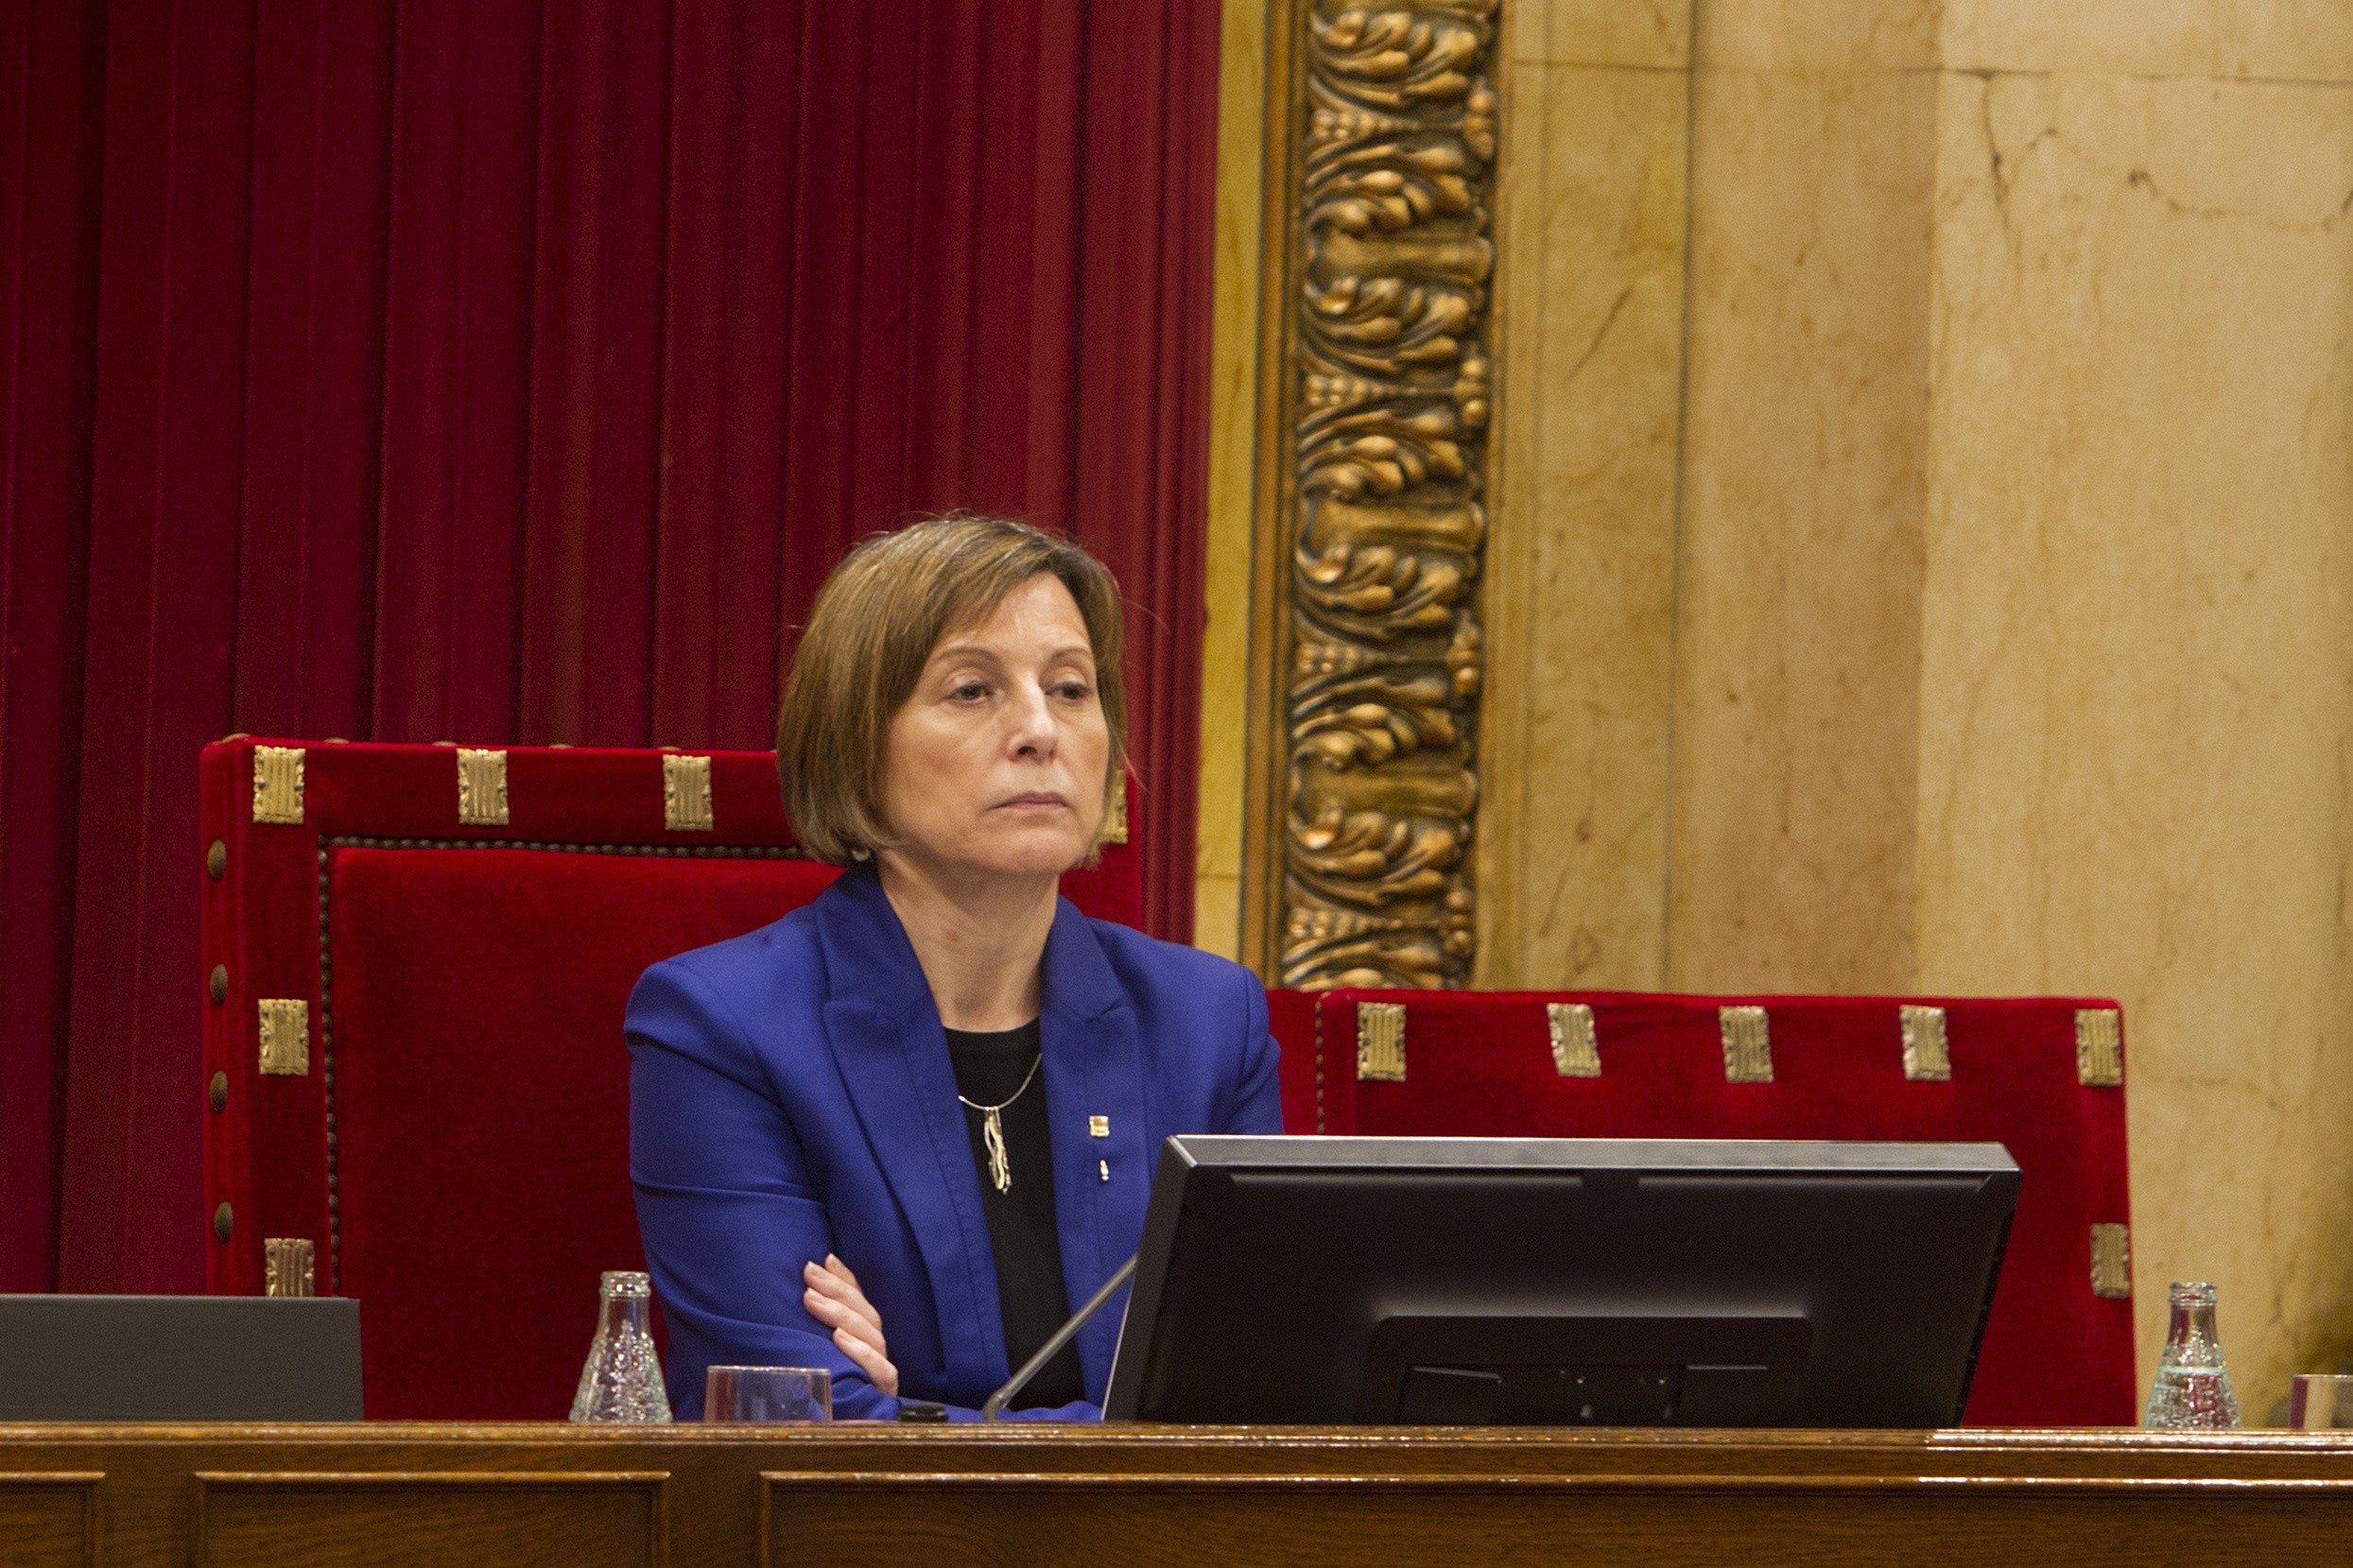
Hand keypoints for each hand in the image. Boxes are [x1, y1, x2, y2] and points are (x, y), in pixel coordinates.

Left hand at [803, 1253, 897, 1396]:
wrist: (832, 1446)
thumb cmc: (815, 1401)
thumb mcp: (809, 1359)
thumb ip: (813, 1327)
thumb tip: (807, 1278)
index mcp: (863, 1341)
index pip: (860, 1301)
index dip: (844, 1279)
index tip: (822, 1260)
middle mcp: (876, 1354)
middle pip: (866, 1314)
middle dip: (838, 1291)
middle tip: (808, 1276)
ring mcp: (881, 1375)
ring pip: (873, 1335)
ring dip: (842, 1314)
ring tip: (813, 1300)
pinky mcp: (883, 1397)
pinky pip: (880, 1371)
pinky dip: (861, 1352)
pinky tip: (839, 1339)